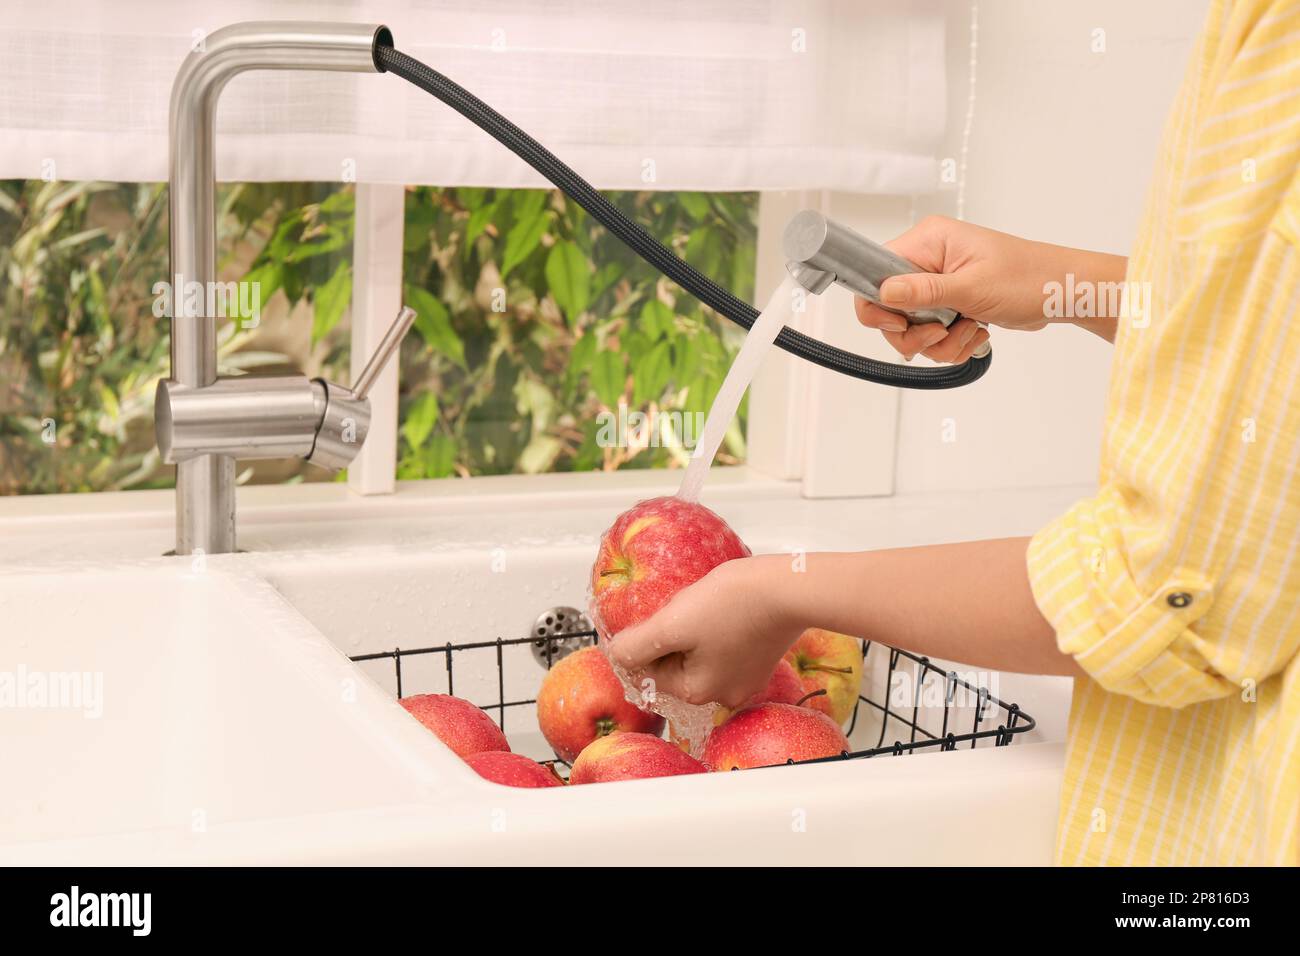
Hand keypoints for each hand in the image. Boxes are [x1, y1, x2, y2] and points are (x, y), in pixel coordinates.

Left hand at [605, 555, 800, 707]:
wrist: (788, 588)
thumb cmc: (732, 603)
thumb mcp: (672, 624)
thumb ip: (636, 646)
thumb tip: (615, 656)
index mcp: (697, 692)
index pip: (646, 671)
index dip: (639, 641)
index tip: (644, 614)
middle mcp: (723, 694)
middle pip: (673, 665)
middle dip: (669, 636)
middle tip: (676, 606)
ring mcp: (745, 678)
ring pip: (698, 654)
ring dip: (690, 631)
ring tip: (698, 604)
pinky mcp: (760, 658)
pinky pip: (723, 646)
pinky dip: (714, 629)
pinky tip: (719, 608)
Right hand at [854, 216, 1121, 359]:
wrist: (1061, 292)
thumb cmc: (1029, 278)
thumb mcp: (972, 286)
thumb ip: (923, 291)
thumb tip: (883, 293)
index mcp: (928, 241)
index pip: (875, 271)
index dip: (878, 304)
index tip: (899, 323)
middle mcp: (927, 259)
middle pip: (889, 308)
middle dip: (915, 333)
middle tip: (942, 334)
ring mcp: (937, 282)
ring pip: (911, 328)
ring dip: (938, 342)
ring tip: (968, 331)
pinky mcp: (948, 302)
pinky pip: (931, 335)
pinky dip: (950, 343)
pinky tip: (975, 332)